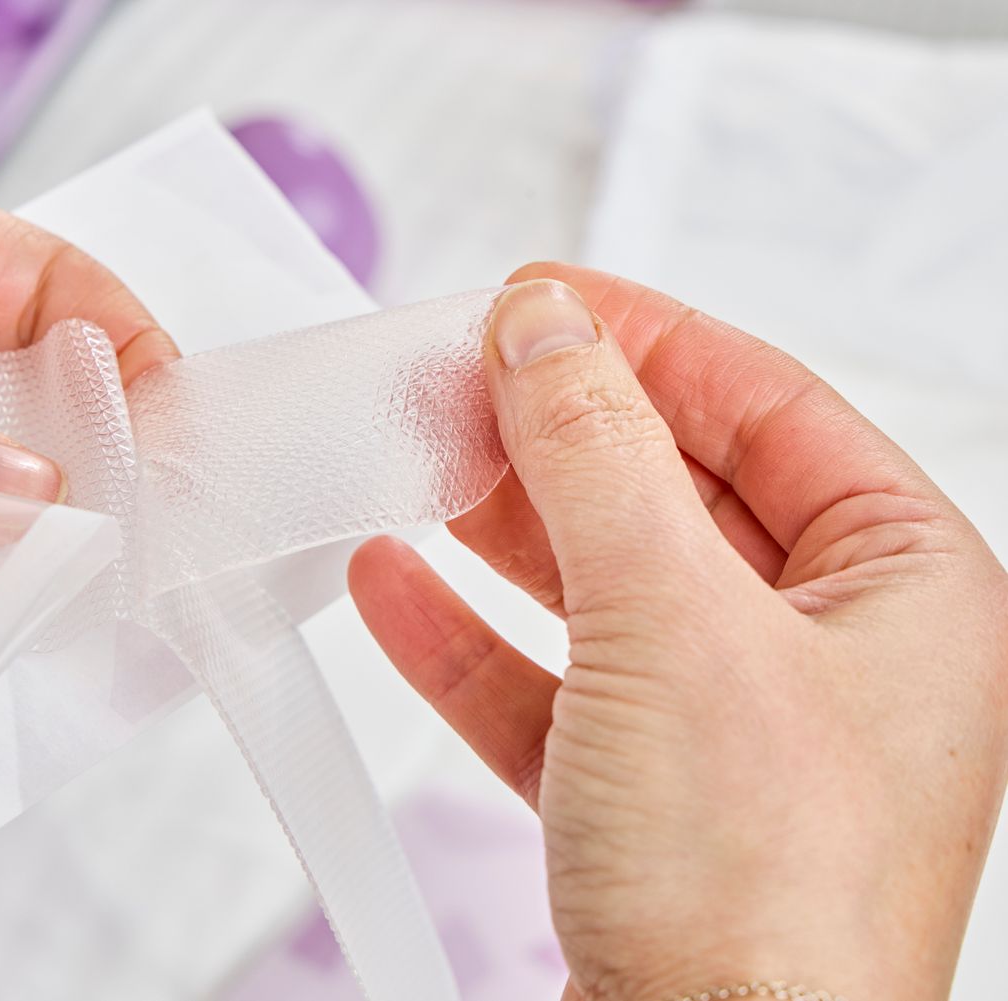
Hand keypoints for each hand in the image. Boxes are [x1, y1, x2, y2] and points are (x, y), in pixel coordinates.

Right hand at [349, 265, 1007, 1000]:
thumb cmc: (764, 903)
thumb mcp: (671, 626)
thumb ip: (599, 458)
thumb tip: (547, 329)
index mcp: (909, 592)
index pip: (770, 409)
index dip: (647, 340)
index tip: (541, 299)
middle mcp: (835, 657)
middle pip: (678, 492)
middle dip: (559, 433)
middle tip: (462, 376)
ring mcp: (736, 731)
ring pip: (605, 586)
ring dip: (502, 526)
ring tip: (417, 460)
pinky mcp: (648, 801)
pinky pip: (550, 684)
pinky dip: (468, 636)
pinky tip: (393, 585)